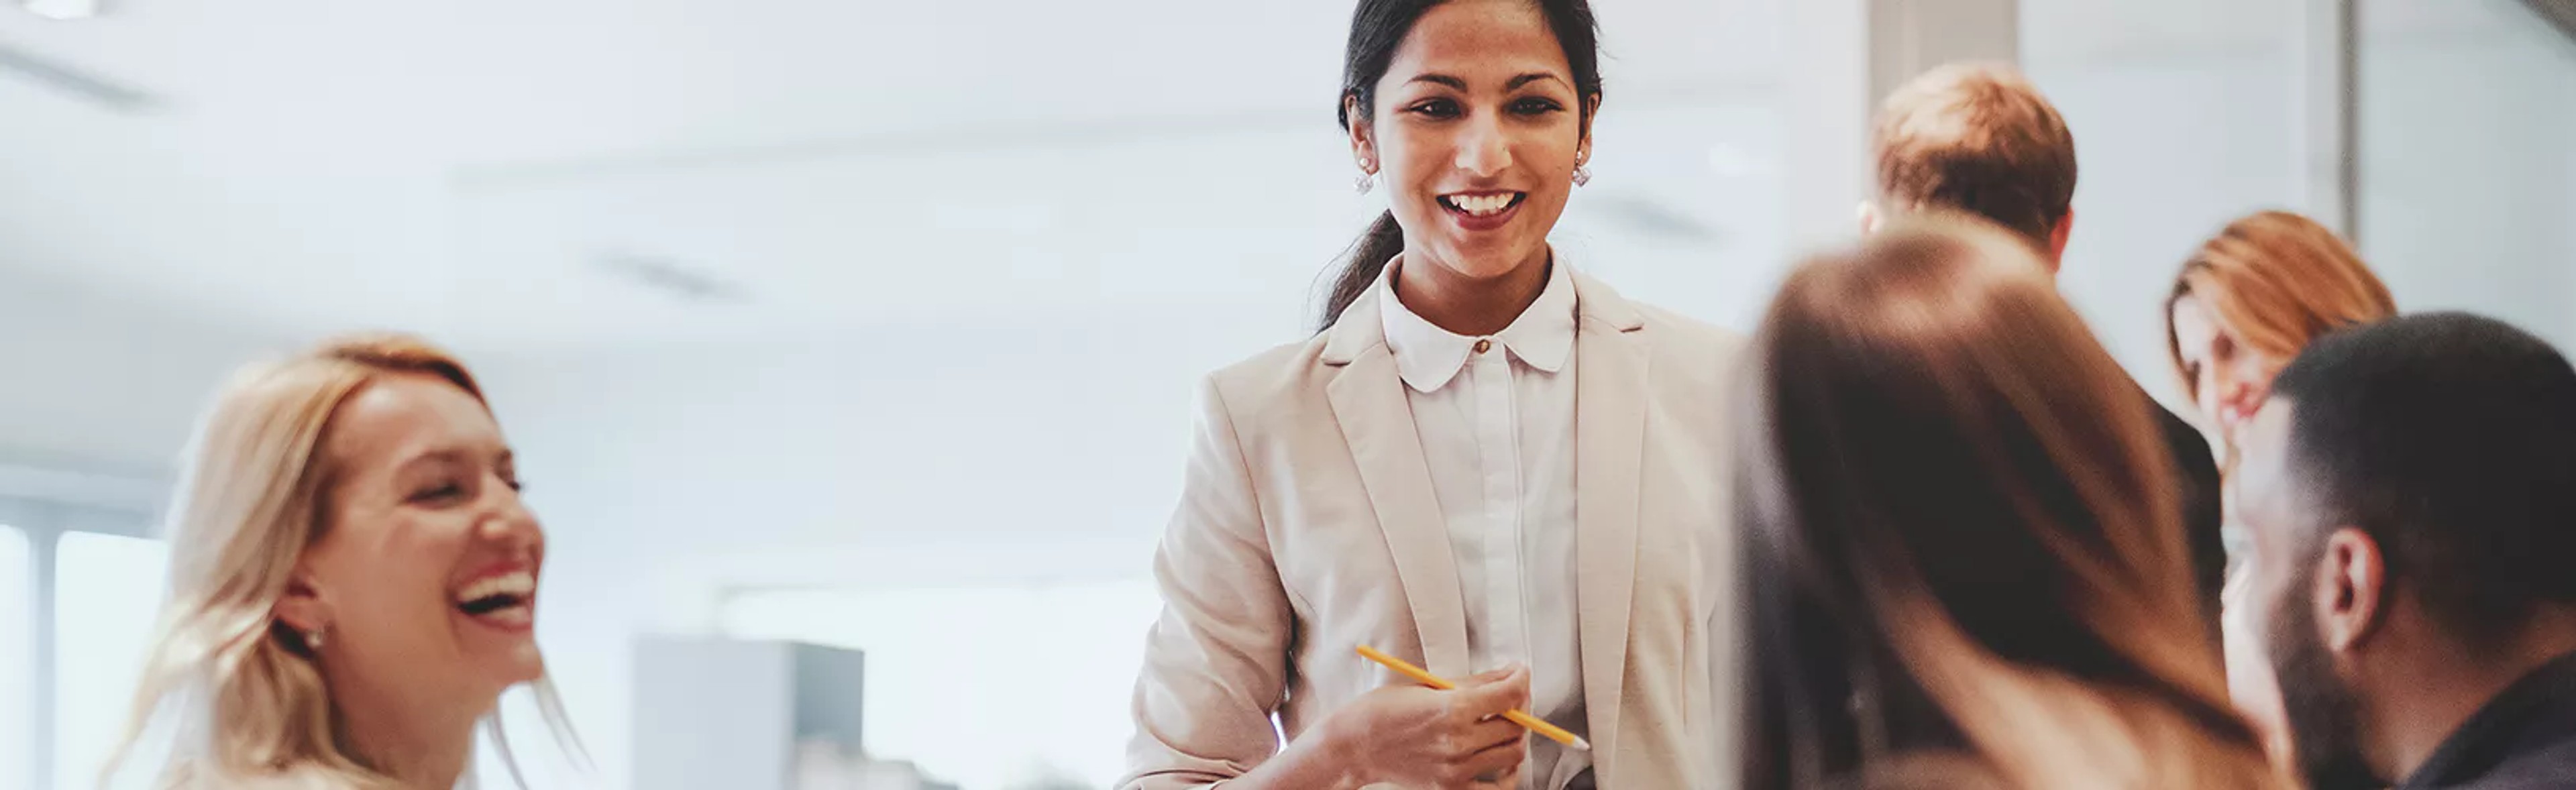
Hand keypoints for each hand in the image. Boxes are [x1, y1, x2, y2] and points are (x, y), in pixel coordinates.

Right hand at [1326, 664, 1531, 788]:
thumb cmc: (1381, 712)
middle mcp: (1458, 741)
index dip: (1521, 678)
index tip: (1519, 673)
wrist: (1354, 746)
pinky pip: (1497, 788)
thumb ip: (1473, 683)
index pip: (1508, 694)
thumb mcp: (1426, 686)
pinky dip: (1505, 774)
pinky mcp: (1451, 788)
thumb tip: (1507, 676)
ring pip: (1513, 753)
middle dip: (1520, 706)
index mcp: (1452, 709)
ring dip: (1514, 737)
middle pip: (1516, 725)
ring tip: (1502, 726)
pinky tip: (1498, 760)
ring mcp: (1456, 769)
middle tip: (1510, 697)